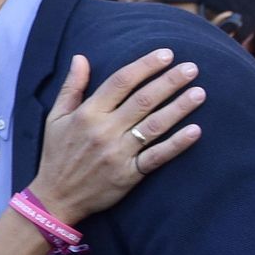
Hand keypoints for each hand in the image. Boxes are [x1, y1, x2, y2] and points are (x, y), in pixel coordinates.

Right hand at [29, 50, 205, 225]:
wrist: (55, 199)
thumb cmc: (56, 156)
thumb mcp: (55, 119)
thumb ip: (71, 87)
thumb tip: (81, 57)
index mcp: (88, 114)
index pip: (122, 81)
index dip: (146, 66)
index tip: (166, 54)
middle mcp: (104, 131)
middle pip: (144, 100)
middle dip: (170, 81)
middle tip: (192, 68)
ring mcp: (118, 154)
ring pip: (154, 125)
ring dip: (179, 107)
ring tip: (199, 92)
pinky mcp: (128, 175)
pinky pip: (156, 157)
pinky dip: (177, 144)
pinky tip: (195, 131)